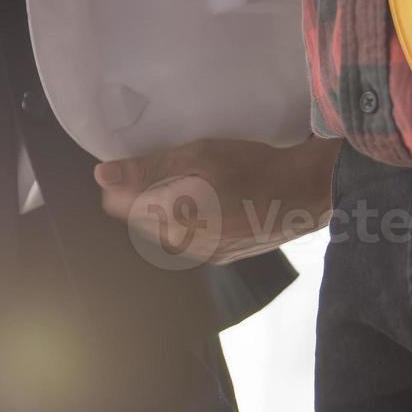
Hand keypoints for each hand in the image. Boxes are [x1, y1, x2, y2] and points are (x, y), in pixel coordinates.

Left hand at [98, 138, 340, 265]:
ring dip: (167, 206)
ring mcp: (205, 254)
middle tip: (168, 166)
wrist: (309, 191)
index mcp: (171, 221)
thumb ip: (148, 168)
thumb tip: (102, 175)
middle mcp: (183, 245)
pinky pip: (190, 236)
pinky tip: (210, 197)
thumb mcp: (198, 156)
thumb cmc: (253, 167)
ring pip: (163, 229)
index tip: (137, 162)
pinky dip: (191, 217)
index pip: (117, 205)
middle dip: (143, 193)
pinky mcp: (224, 255)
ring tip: (191, 180)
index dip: (120, 181)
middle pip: (139, 218)